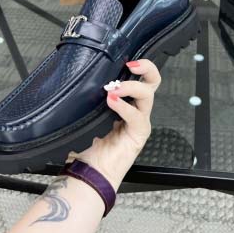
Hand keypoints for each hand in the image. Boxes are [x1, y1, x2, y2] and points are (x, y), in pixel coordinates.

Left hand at [66, 59, 160, 190]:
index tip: (125, 59)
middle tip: (131, 65)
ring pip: (148, 95)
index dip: (137, 65)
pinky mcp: (139, 135)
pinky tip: (112, 102)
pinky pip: (137, 117)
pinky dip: (124, 107)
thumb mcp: (86, 114)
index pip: (140, 77)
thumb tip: (80, 77)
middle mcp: (136, 109)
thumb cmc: (86, 144)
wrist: (89, 173)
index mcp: (126, 101)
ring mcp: (140, 121)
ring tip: (114, 88)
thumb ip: (88, 97)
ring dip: (132, 87)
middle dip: (147, 68)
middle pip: (153, 82)